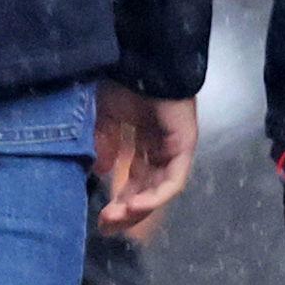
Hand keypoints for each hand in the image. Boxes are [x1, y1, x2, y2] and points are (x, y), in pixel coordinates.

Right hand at [92, 84, 196, 239]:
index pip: (134, 181)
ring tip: (117, 217)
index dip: (118, 201)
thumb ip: (103, 143)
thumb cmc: (121, 80)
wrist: (139, 58)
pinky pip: (173, 179)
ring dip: (139, 207)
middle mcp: (160, 147)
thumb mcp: (103, 116)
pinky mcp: (184, 144)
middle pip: (147, 190)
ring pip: (160, 189)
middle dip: (127, 211)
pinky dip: (156, 196)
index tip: (100, 219)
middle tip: (107, 226)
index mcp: (142, 140)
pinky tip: (136, 205)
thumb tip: (101, 170)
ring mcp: (174, 147)